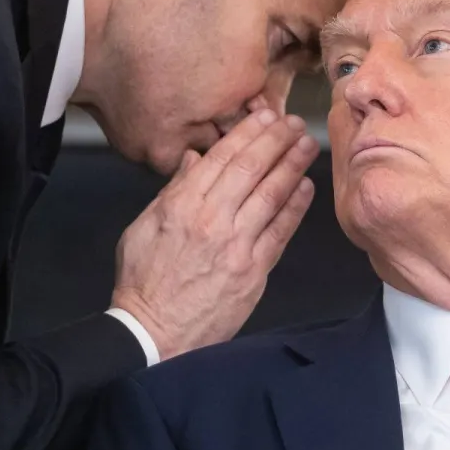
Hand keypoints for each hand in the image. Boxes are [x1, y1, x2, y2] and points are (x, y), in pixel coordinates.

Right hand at [111, 110, 318, 359]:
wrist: (154, 333)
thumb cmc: (143, 282)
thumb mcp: (143, 228)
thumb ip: (173, 191)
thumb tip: (195, 160)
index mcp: (181, 206)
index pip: (221, 158)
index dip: (248, 134)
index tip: (264, 117)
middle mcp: (211, 221)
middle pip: (251, 170)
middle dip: (276, 141)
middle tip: (293, 123)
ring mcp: (236, 246)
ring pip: (271, 195)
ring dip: (292, 166)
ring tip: (306, 146)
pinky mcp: (253, 271)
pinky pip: (280, 232)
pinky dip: (295, 207)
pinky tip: (306, 188)